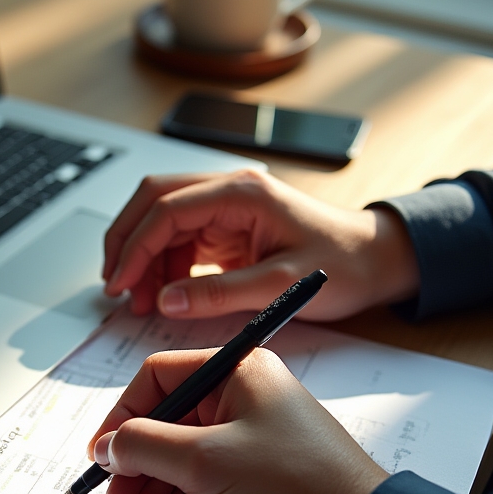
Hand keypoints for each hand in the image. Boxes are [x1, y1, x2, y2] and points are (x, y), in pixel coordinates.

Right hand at [88, 348, 387, 493]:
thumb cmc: (287, 482)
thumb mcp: (200, 459)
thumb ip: (142, 446)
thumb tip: (106, 446)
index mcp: (235, 372)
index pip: (158, 378)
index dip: (122, 415)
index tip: (100, 453)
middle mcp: (242, 399)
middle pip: (166, 421)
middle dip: (135, 461)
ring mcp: (250, 439)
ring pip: (181, 456)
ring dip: (152, 486)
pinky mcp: (255, 477)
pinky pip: (202, 482)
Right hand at [102, 169, 419, 320]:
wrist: (377, 260)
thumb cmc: (343, 265)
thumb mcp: (281, 286)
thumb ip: (219, 294)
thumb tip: (166, 302)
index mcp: (242, 193)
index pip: (167, 210)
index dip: (135, 248)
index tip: (120, 284)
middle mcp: (229, 191)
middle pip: (153, 201)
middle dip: (126, 242)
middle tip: (115, 286)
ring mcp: (226, 208)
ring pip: (161, 221)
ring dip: (143, 258)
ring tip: (139, 301)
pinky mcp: (227, 228)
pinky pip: (179, 239)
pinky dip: (161, 266)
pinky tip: (161, 295)